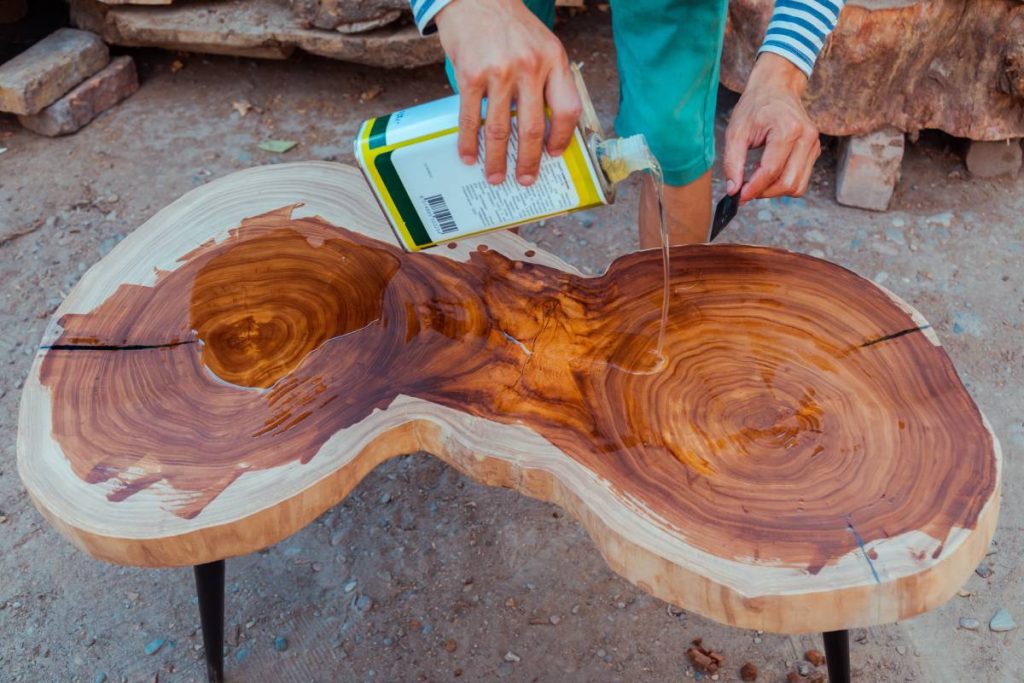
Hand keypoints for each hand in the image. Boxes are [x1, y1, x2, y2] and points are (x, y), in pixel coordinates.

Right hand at [435, 0, 580, 186]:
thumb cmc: (511, 26)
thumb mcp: (542, 46)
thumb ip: (547, 80)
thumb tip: (546, 128)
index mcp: (554, 60)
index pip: (567, 110)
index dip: (563, 139)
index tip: (554, 155)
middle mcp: (529, 66)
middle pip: (532, 128)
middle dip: (528, 162)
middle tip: (525, 180)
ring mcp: (499, 71)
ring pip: (499, 129)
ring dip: (496, 160)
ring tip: (495, 177)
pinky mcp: (471, 74)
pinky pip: (470, 117)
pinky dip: (469, 142)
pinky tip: (469, 157)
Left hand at [723, 53, 820, 202]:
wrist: (776, 88)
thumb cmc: (755, 107)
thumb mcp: (736, 132)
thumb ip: (732, 162)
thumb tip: (733, 191)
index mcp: (788, 130)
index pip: (771, 171)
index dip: (753, 189)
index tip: (737, 197)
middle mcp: (807, 138)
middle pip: (787, 183)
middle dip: (763, 193)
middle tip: (744, 191)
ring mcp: (814, 145)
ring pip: (797, 186)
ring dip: (774, 191)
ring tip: (755, 182)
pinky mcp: (814, 151)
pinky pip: (801, 179)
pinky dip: (783, 184)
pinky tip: (767, 175)